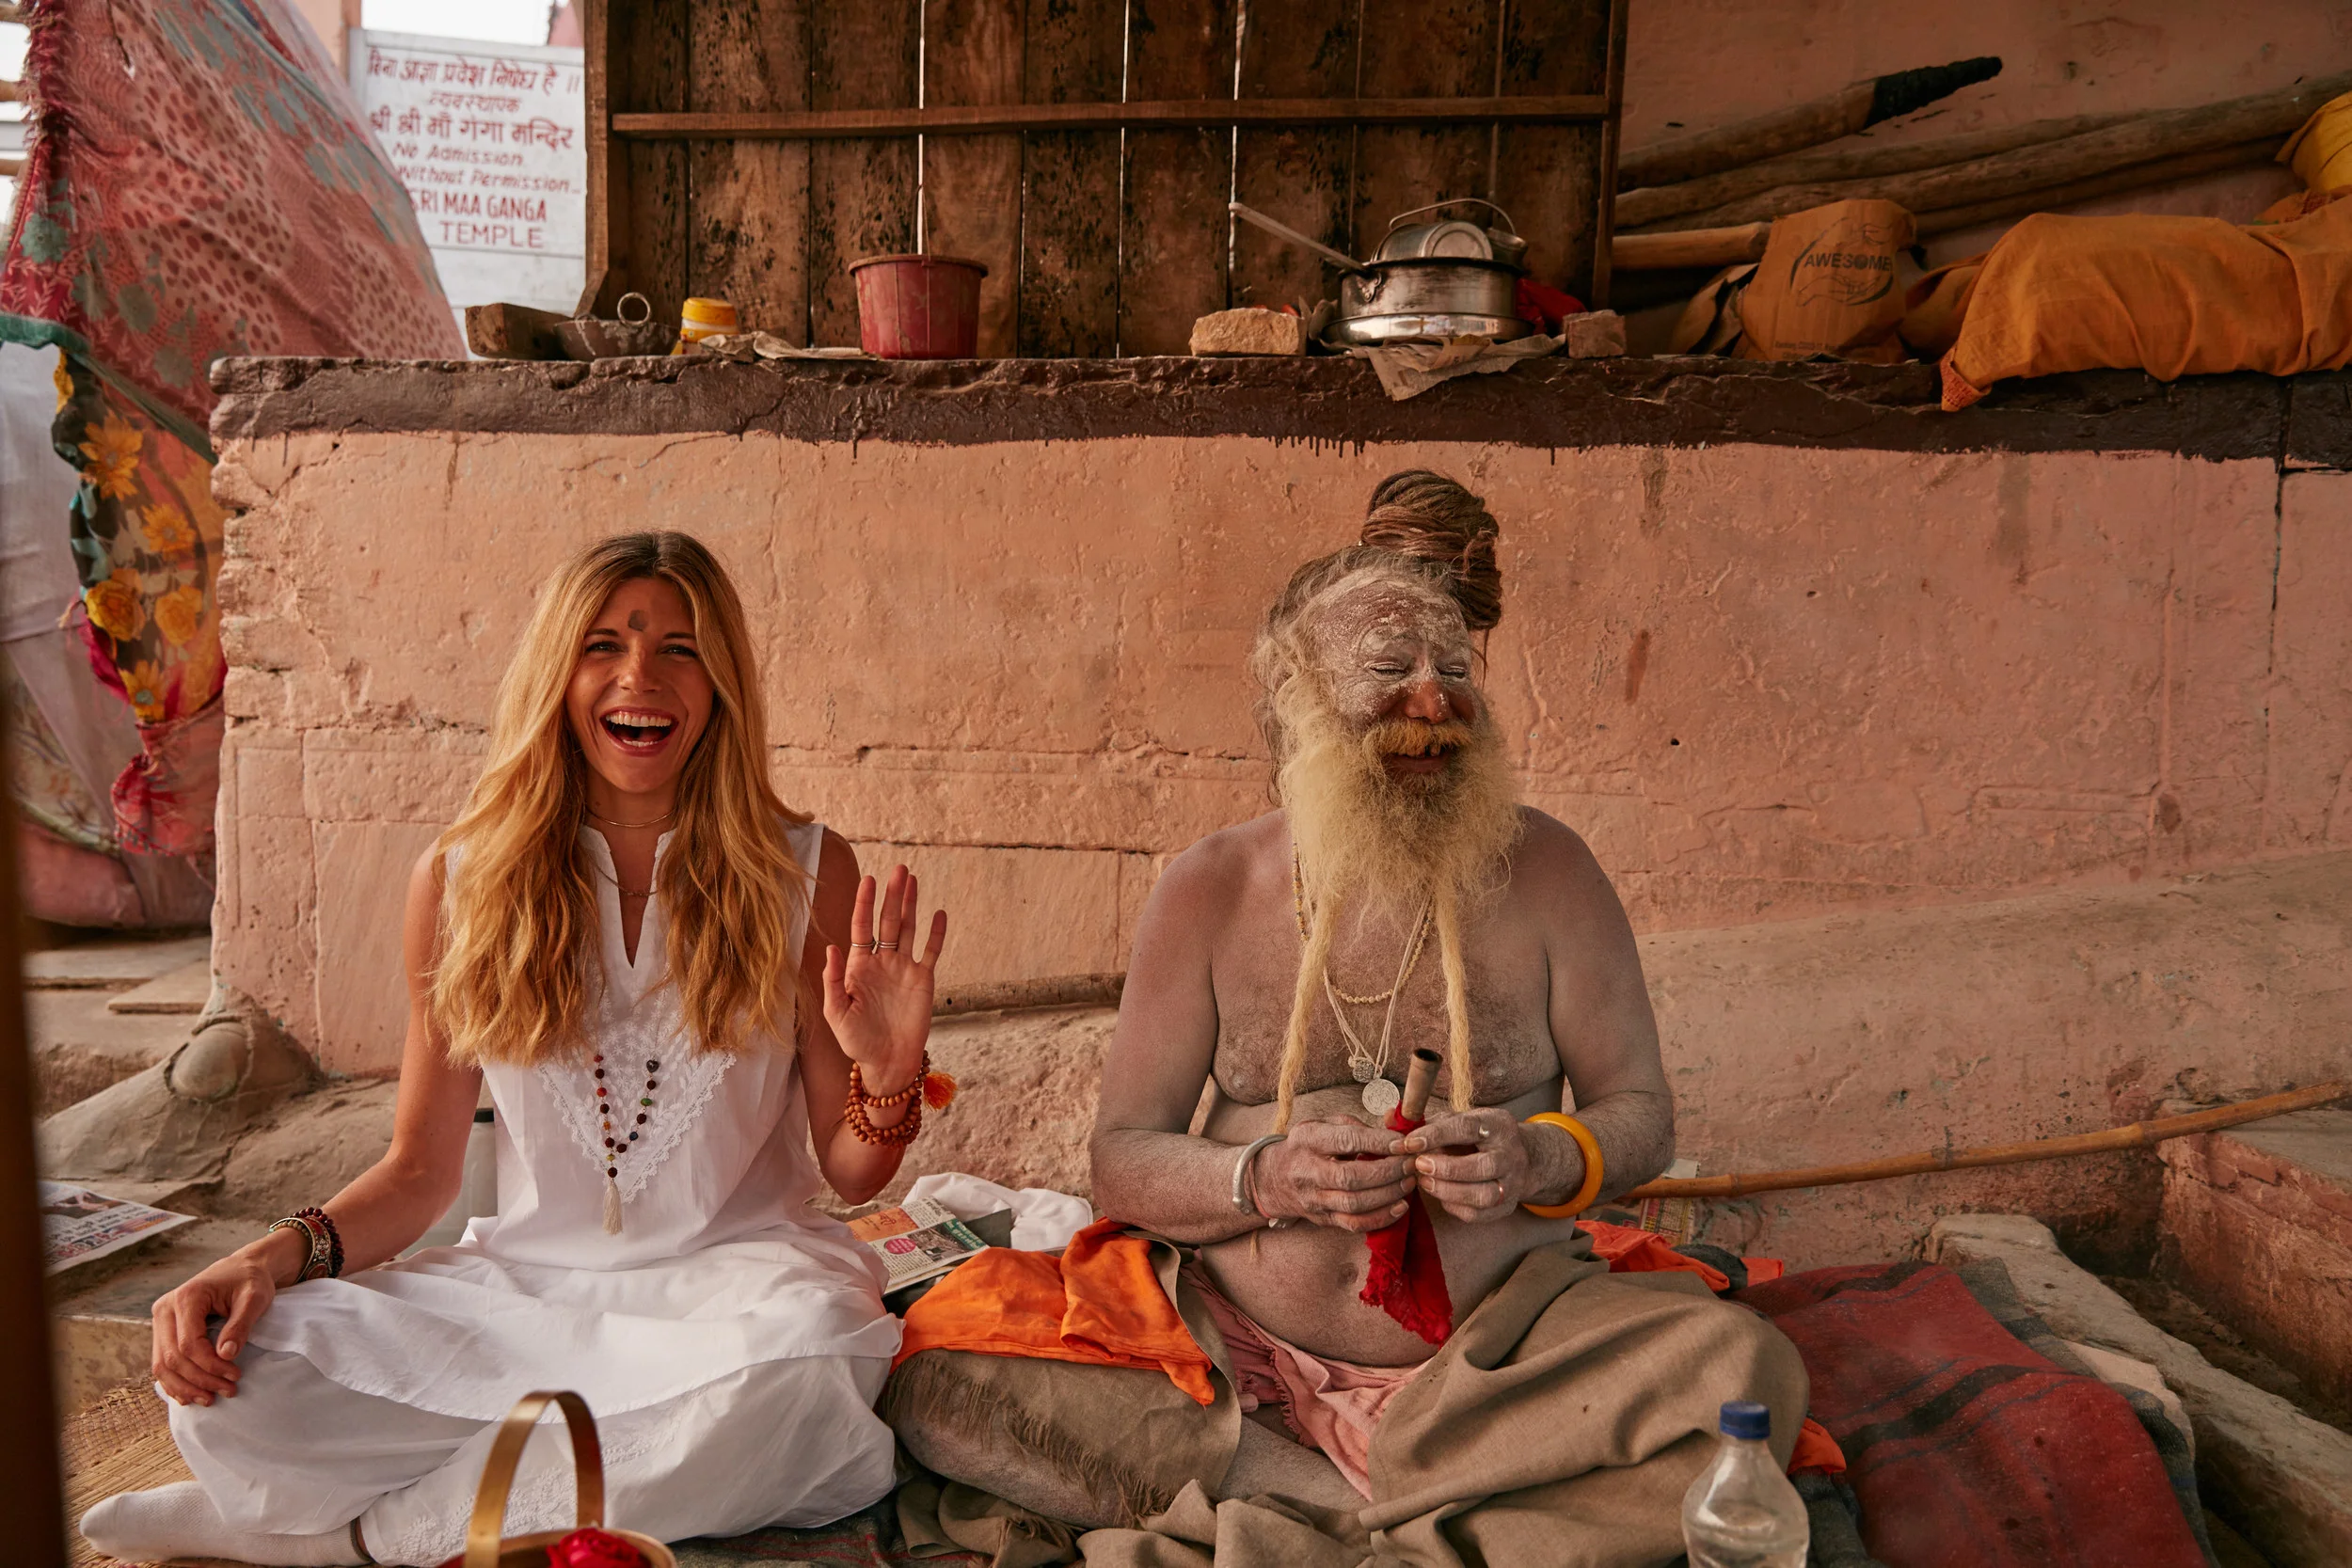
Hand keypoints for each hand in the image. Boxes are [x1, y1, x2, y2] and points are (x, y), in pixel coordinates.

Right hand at [150, 1230, 295, 1404]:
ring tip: (210, 1399)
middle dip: (200, 1380)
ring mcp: (160, 1321)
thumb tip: (226, 1355)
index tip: (235, 1375)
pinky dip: (174, 1382)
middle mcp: (165, 1309)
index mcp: (186, 1297)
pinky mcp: (163, 1331)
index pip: (189, 1344)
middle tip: (228, 1391)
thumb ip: (240, 1324)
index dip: (210, 1366)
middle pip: (172, 1358)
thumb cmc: (249, 1281)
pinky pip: (161, 1363)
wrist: (241, 1269)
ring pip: (161, 1365)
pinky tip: (190, 1396)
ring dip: (184, 1387)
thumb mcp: (254, 1298)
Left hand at [822, 865, 946, 1092]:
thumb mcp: (837, 1012)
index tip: (866, 879)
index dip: (864, 903)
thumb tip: (832, 947)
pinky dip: (936, 933)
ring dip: (911, 904)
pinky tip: (939, 913)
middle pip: (888, 920)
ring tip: (912, 879)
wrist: (887, 1062)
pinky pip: (931, 951)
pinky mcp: (923, 980)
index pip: (862, 926)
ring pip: (909, 929)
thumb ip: (833, 980)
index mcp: (859, 966)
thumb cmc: (857, 1041)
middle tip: (898, 868)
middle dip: (892, 895)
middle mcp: (882, 962)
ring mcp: (904, 969)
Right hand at [1252, 1116, 1415, 1232]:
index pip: (1346, 1141)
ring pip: (1354, 1203)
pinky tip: (1400, 1207)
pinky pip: (1354, 1224)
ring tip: (1409, 1182)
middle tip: (1410, 1164)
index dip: (1377, 1142)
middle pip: (1351, 1176)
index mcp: (1308, 1139)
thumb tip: (1393, 1131)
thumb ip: (1355, 1125)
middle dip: (1387, 1171)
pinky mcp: (1323, 1219)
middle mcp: (1308, 1170)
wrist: (1273, 1178)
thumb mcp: (1322, 1124)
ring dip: (1388, 1194)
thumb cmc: (1307, 1145)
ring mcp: (1314, 1199)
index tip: (1403, 1142)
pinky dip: (1381, 1218)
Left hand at [1399, 1108, 1574, 1223]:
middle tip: (1419, 1165)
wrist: (1523, 1158)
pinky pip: (1479, 1214)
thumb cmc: (1479, 1137)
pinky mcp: (1507, 1206)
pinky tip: (1441, 1196)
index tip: (1409, 1143)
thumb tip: (1390, 1117)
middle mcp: (1510, 1154)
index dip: (1436, 1135)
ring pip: (1483, 1195)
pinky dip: (1455, 1207)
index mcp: (1497, 1125)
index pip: (1466, 1128)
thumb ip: (1427, 1121)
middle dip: (1445, 1168)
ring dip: (1448, 1191)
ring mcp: (1513, 1183)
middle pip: (1482, 1166)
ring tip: (1425, 1183)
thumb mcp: (1460, 1120)